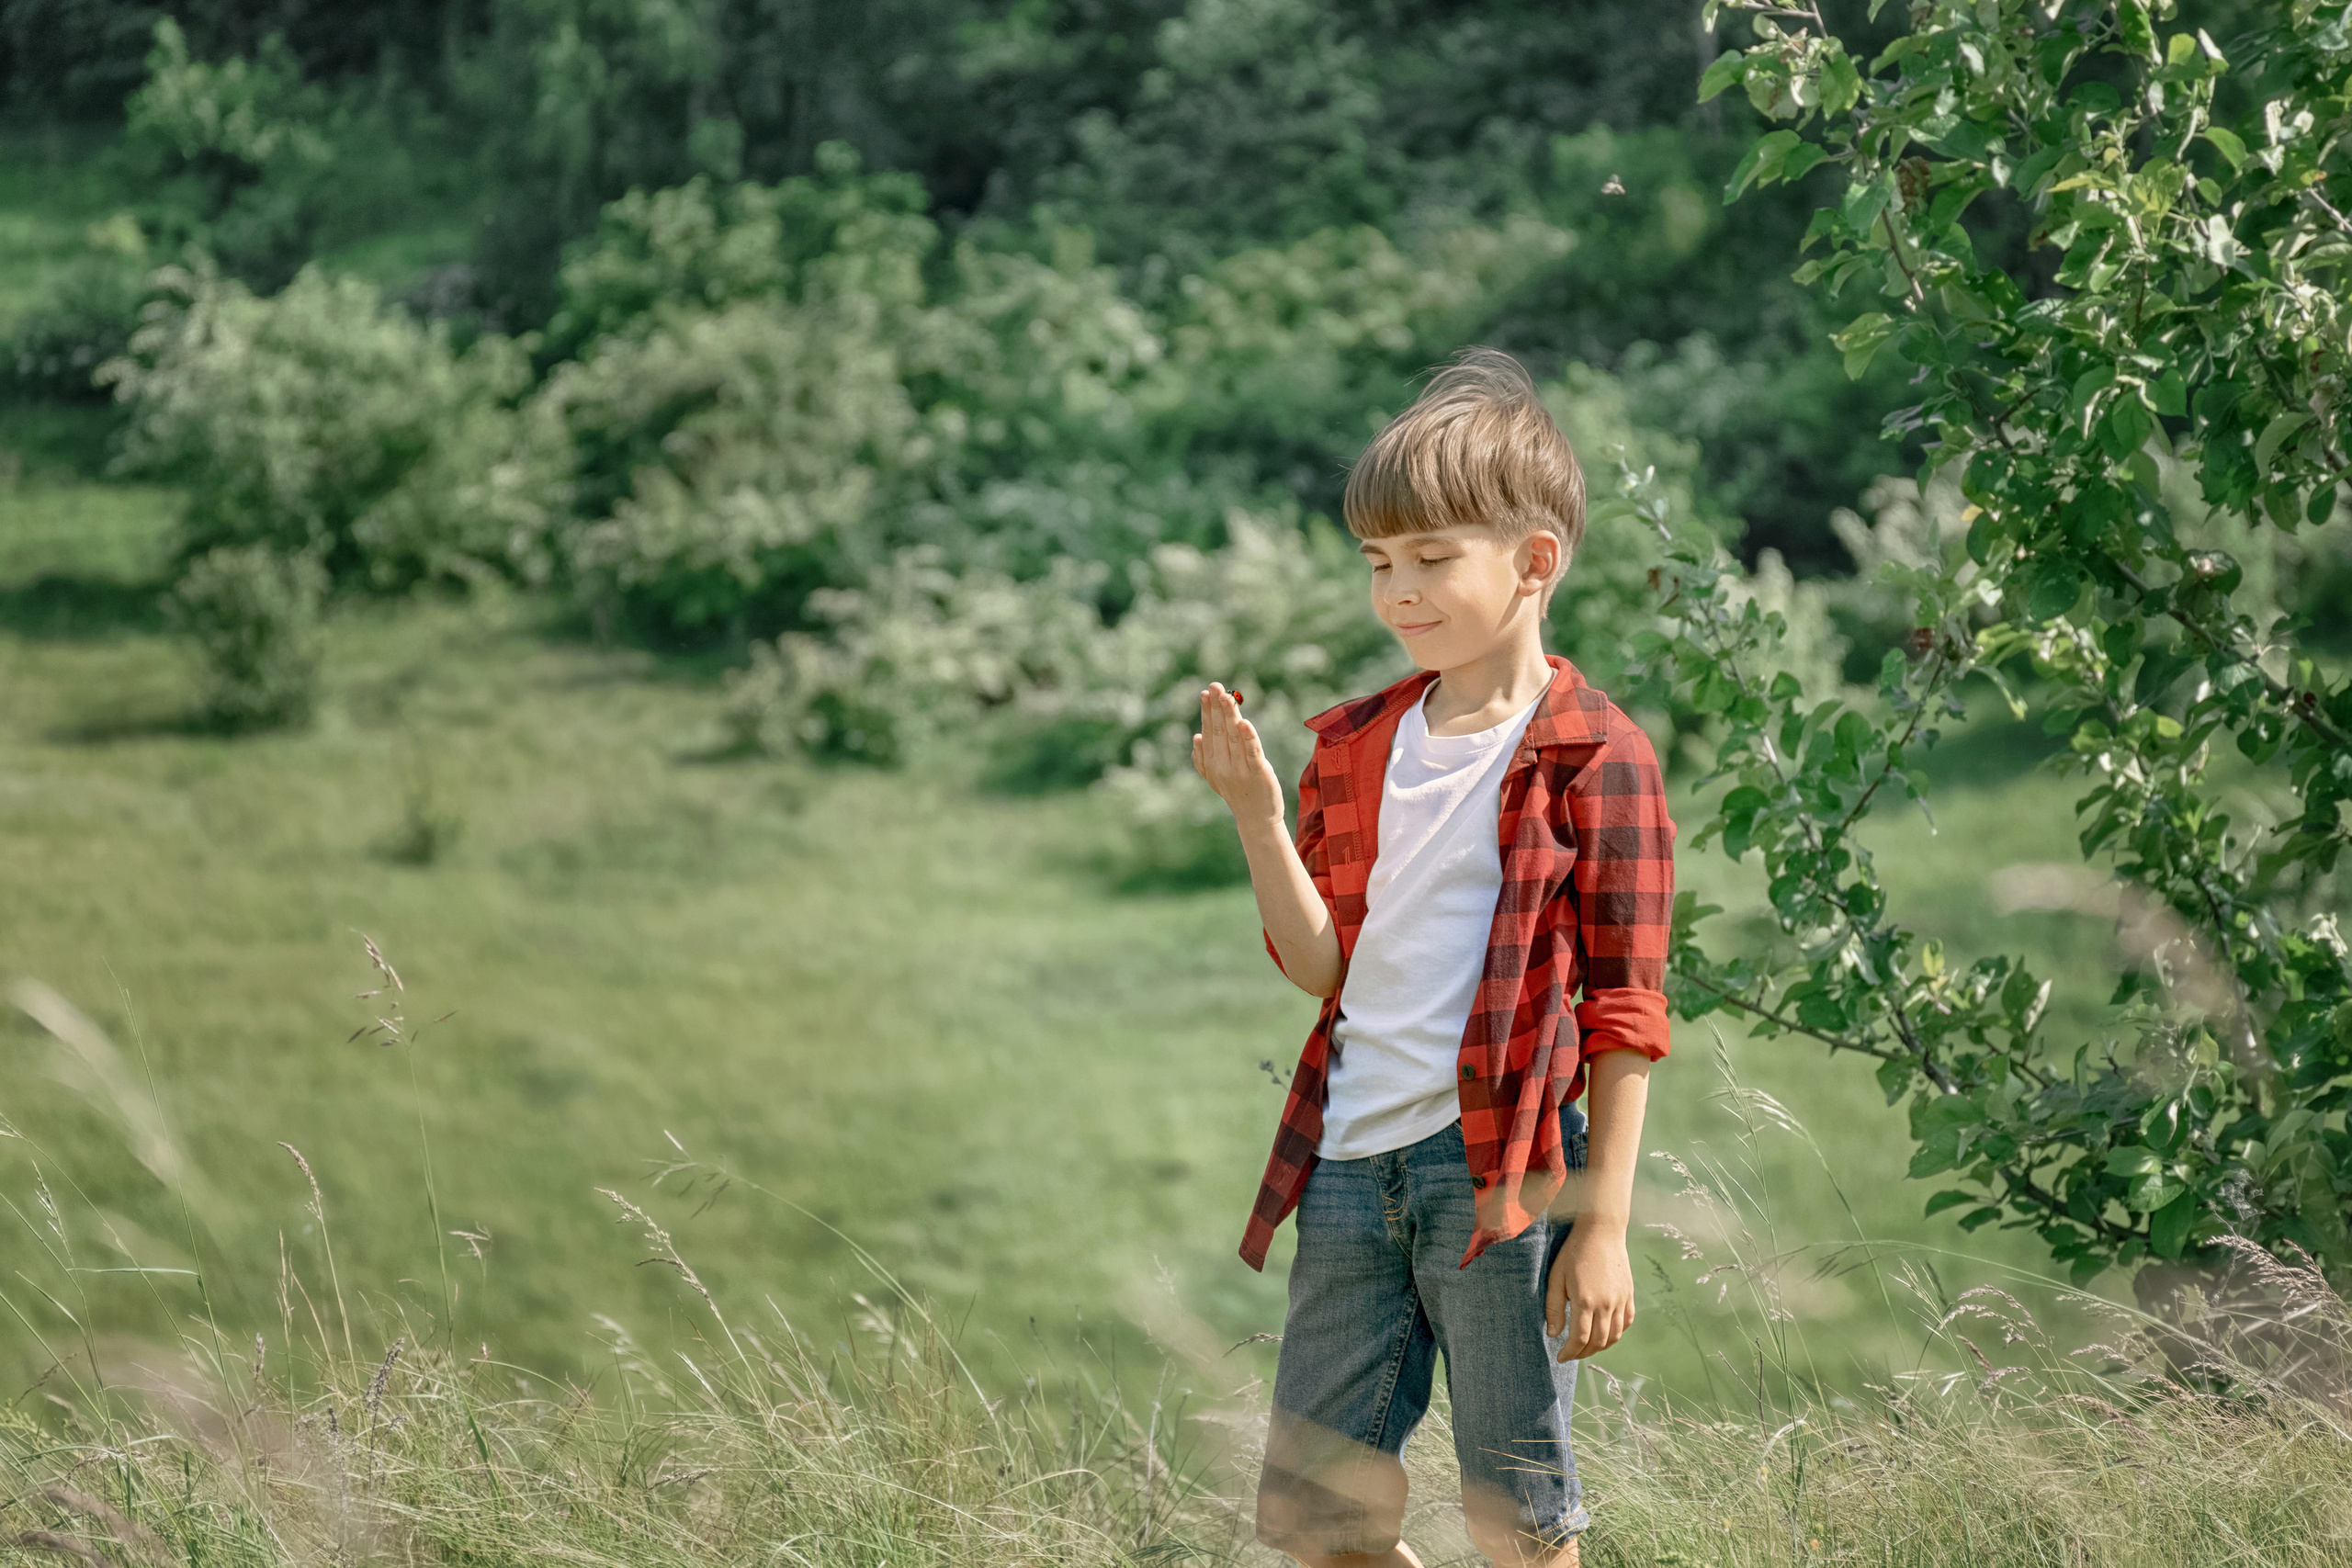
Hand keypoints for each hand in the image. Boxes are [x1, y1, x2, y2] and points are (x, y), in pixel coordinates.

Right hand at [1191, 683, 1284, 826]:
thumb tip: (1196, 736)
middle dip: (1217, 707)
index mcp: (1211, 764)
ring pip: (1234, 737)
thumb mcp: (1216, 778)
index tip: (1206, 692)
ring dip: (1230, 715)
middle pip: (1219, 731)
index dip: (1207, 712)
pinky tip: (1244, 723)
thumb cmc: (1239, 794)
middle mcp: (1222, 766)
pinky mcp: (1258, 773)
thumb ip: (1203, 760)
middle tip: (1215, 686)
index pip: (1209, 732)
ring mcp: (1240, 770)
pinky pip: (1252, 752)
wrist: (1256, 819)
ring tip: (1227, 697)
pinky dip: (1248, 737)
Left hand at [1546, 1223, 1633, 1362]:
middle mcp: (1607, 1304)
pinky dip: (1616, 1334)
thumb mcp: (1556, 1277)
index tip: (1561, 1357)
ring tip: (1586, 1347)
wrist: (1601, 1231)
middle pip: (1598, 1342)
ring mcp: (1621, 1300)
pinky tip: (1605, 1333)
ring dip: (1600, 1347)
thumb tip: (1554, 1334)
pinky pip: (1627, 1323)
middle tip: (1571, 1354)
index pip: (1580, 1339)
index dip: (1570, 1352)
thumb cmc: (1574, 1252)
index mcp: (1586, 1301)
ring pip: (1614, 1336)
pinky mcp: (1629, 1295)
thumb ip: (1554, 1308)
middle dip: (1583, 1353)